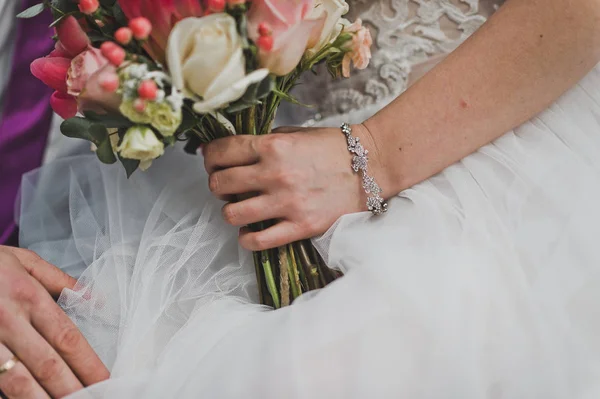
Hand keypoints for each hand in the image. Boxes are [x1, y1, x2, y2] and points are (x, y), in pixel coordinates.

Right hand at [0, 246, 108, 397]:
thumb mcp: (22, 260)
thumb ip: (58, 279)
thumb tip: (94, 297)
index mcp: (28, 296)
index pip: (66, 337)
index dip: (88, 362)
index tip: (105, 379)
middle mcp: (8, 321)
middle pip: (46, 363)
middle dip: (71, 387)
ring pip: (16, 380)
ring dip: (42, 398)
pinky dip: (10, 397)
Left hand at [203, 125, 383, 250]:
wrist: (370, 167)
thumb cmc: (333, 148)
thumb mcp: (295, 135)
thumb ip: (265, 144)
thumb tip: (236, 153)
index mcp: (273, 146)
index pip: (221, 151)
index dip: (209, 157)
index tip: (212, 162)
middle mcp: (274, 174)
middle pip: (219, 183)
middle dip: (216, 184)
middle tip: (225, 187)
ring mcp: (286, 203)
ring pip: (232, 214)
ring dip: (229, 212)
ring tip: (239, 209)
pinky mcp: (299, 226)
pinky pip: (258, 241)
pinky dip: (246, 239)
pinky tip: (250, 232)